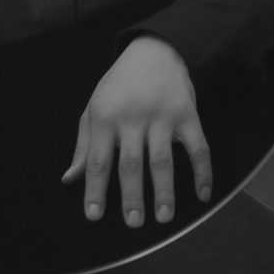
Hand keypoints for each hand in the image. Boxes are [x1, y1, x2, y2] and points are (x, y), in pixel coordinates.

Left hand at [62, 36, 212, 226]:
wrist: (154, 50)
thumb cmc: (119, 85)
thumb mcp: (94, 108)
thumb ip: (84, 146)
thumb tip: (70, 178)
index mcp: (105, 117)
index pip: (97, 160)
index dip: (95, 189)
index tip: (94, 215)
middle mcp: (132, 118)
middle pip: (130, 163)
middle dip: (131, 196)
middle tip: (133, 223)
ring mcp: (161, 116)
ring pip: (162, 159)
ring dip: (164, 190)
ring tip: (163, 216)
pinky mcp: (187, 114)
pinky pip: (198, 147)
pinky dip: (203, 172)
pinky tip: (203, 194)